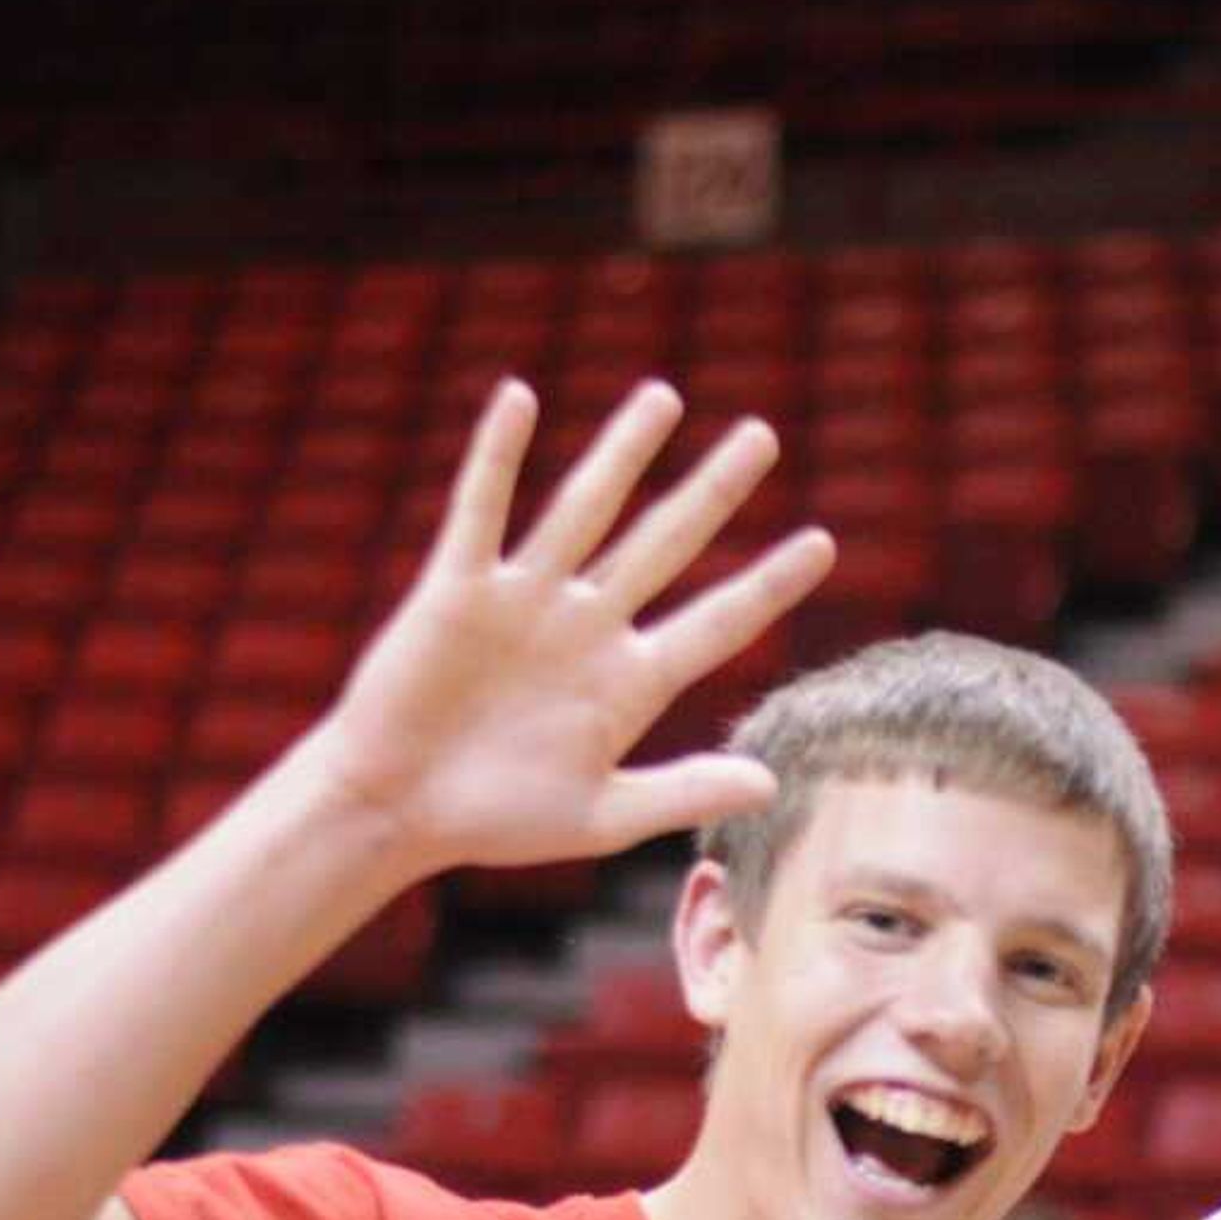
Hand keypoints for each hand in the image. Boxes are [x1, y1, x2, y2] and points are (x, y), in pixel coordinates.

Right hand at [309, 378, 835, 875]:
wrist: (396, 814)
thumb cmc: (496, 821)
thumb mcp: (602, 816)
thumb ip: (682, 790)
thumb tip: (771, 784)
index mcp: (631, 682)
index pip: (718, 622)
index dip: (769, 584)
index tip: (824, 543)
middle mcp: (588, 628)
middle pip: (666, 544)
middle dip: (714, 491)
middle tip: (764, 434)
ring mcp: (525, 602)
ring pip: (586, 510)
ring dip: (624, 454)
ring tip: (665, 397)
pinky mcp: (458, 590)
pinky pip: (482, 511)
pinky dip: (498, 456)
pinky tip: (520, 397)